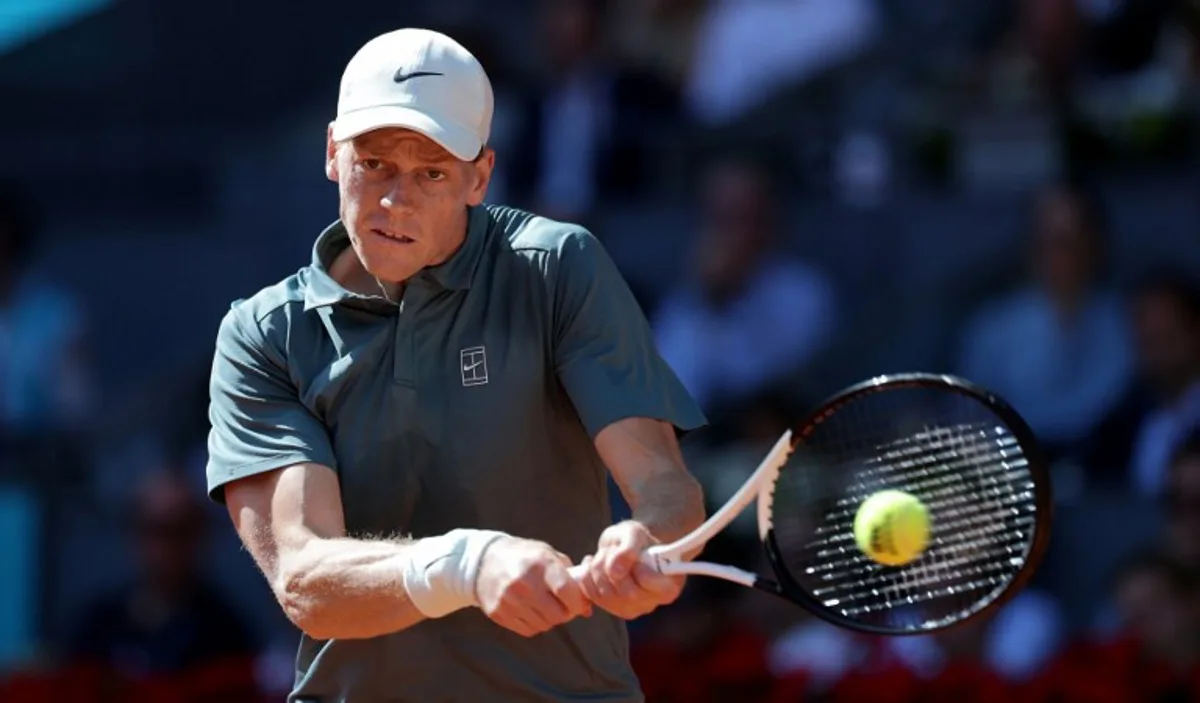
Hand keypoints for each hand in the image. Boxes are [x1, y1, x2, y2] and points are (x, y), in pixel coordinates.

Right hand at [475, 536, 592, 636]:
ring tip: (545, 605)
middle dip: (566, 613)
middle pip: (557, 614)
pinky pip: (528, 630)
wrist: (484, 562)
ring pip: (544, 625)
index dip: (578, 602)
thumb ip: (571, 578)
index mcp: (540, 564)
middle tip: (563, 605)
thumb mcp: (548, 555)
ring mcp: (509, 600)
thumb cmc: (526, 557)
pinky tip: (531, 610)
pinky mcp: (498, 613)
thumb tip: (588, 608)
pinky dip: (535, 624)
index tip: (580, 603)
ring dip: (550, 619)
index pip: (566, 591)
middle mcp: (523, 583)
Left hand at [576, 521, 683, 619]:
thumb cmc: (638, 539)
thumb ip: (629, 549)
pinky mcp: (612, 608)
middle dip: (612, 567)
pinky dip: (586, 578)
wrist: (627, 545)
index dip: (642, 572)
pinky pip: (593, 597)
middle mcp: (652, 602)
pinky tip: (591, 564)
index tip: (636, 557)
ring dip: (597, 570)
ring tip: (603, 554)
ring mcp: (632, 608)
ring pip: (607, 596)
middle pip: (628, 594)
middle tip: (611, 550)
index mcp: (668, 584)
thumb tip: (615, 571)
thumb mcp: (635, 533)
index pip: (657, 587)